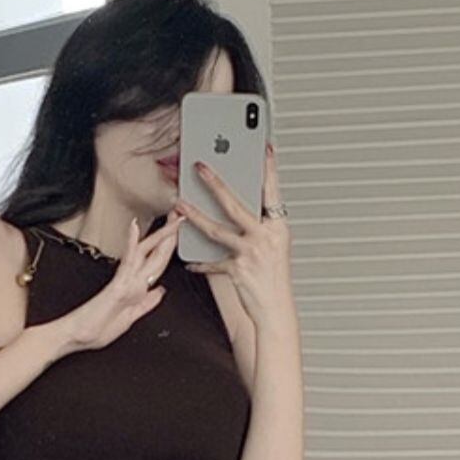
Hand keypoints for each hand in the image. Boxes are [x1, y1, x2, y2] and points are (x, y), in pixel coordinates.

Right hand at [50, 209, 184, 354]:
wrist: (77, 336)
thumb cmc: (96, 330)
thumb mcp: (131, 318)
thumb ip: (146, 304)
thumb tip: (160, 291)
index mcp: (137, 289)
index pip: (158, 264)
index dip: (170, 249)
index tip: (179, 236)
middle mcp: (132, 281)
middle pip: (156, 254)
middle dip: (170, 236)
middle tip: (180, 216)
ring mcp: (125, 281)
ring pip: (146, 253)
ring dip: (161, 236)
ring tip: (173, 218)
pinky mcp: (117, 285)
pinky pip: (127, 262)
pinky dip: (132, 244)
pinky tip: (135, 228)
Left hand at [177, 142, 294, 331]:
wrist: (275, 311)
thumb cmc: (274, 280)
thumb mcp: (275, 246)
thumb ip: (261, 226)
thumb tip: (245, 208)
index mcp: (279, 227)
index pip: (272, 191)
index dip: (267, 169)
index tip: (262, 147)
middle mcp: (266, 237)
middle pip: (237, 205)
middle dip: (216, 183)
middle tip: (200, 167)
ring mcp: (251, 253)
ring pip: (218, 230)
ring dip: (195, 216)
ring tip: (180, 204)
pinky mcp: (236, 270)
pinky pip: (212, 262)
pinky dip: (200, 262)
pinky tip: (189, 260)